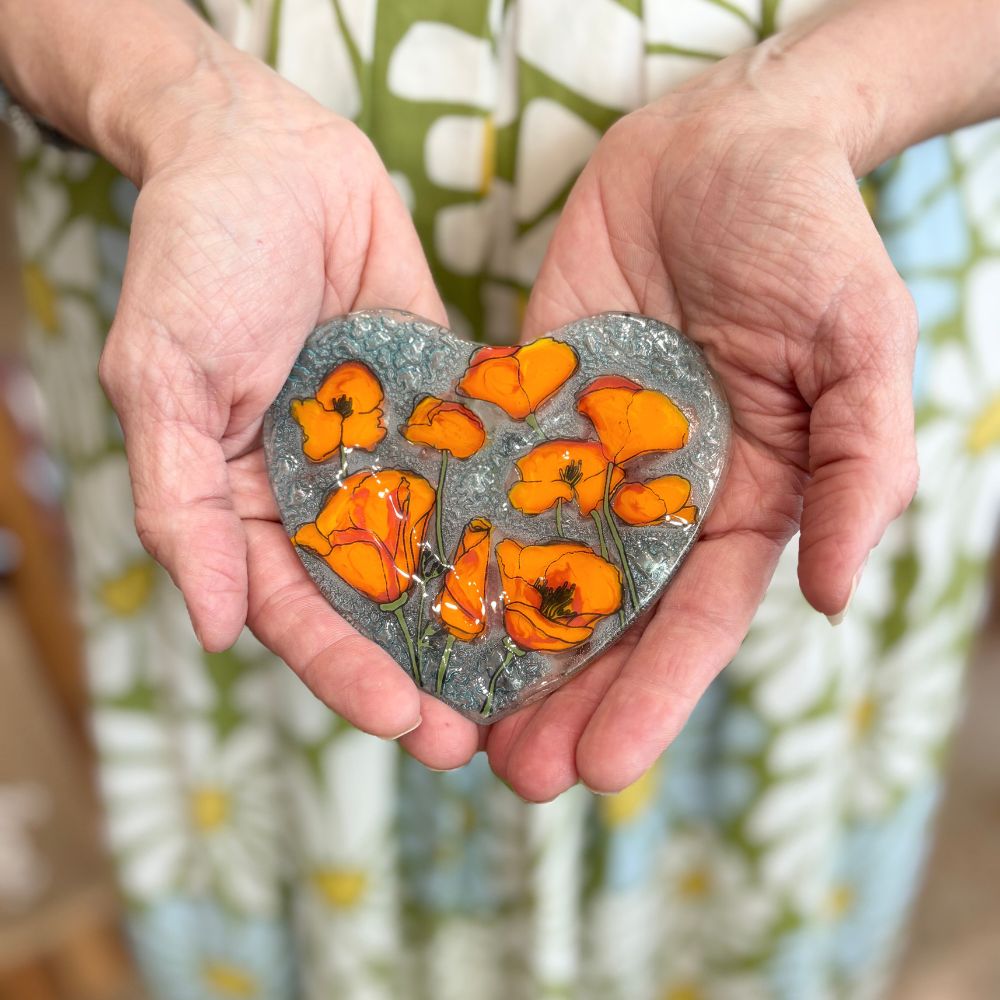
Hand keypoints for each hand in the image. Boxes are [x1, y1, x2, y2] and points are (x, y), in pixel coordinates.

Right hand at [98, 51, 481, 761]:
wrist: (264, 152)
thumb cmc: (194, 258)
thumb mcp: (164, 379)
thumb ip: (181, 504)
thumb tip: (213, 631)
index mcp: (249, 503)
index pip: (297, 610)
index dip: (345, 671)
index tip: (403, 721)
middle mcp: (323, 492)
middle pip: (376, 600)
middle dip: (423, 667)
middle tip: (479, 734)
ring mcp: (386, 452)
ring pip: (436, 549)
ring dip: (476, 611)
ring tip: (534, 673)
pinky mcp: (441, 407)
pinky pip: (478, 469)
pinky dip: (513, 515)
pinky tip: (560, 561)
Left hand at [480, 76, 918, 798]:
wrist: (724, 141)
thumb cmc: (807, 235)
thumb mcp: (857, 342)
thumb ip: (859, 462)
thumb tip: (836, 593)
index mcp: (744, 497)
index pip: (697, 618)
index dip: (653, 694)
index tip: (604, 766)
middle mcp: (659, 492)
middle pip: (607, 614)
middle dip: (563, 695)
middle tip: (512, 775)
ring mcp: (587, 451)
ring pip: (535, 563)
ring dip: (497, 641)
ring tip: (449, 717)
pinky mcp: (528, 401)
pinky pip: (486, 476)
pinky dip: (454, 535)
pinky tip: (411, 592)